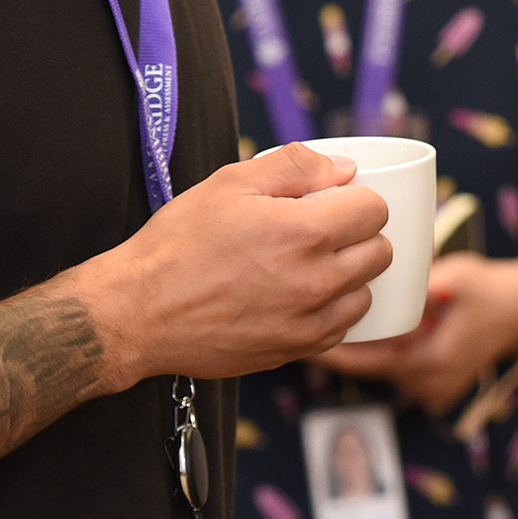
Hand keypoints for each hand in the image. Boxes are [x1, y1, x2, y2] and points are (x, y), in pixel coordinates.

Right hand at [76, 142, 392, 384]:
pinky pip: (339, 329)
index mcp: (306, 233)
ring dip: (351, 276)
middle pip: (380, 252)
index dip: (357, 198)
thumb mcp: (230, 183)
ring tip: (314, 264)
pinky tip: (302, 297)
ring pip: (366, 294)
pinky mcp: (292, 352)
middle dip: (360, 234)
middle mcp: (316, 282)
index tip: (334, 199)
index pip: (375, 210)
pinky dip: (332, 312)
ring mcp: (307, 323)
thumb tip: (344, 169)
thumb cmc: (178, 244)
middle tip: (325, 228)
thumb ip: (295, 166)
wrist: (137, 312)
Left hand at [313, 254, 517, 409]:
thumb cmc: (495, 290)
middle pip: (370, 365)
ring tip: (338, 313)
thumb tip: (384, 278)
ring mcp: (433, 387)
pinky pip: (399, 364)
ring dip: (366, 344)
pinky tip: (377, 323)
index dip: (332, 350)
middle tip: (309, 314)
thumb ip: (423, 285)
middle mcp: (429, 383)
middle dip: (344, 341)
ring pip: (383, 365)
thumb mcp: (458, 278)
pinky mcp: (436, 380)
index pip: (366, 362)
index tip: (301, 337)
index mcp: (431, 363)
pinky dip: (387, 346)